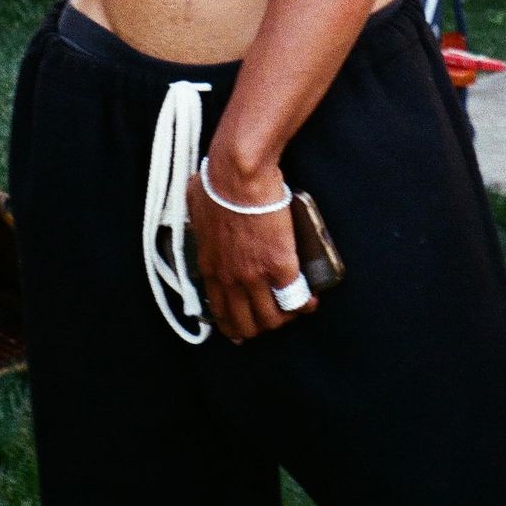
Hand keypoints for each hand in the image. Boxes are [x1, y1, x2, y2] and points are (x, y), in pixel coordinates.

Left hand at [185, 158, 317, 344]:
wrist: (239, 175)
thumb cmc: (216, 182)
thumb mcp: (196, 208)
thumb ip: (200, 217)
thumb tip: (199, 205)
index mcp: (210, 267)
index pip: (220, 310)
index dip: (233, 325)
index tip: (241, 330)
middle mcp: (231, 279)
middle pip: (245, 323)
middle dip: (258, 328)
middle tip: (270, 319)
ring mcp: (256, 276)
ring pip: (271, 318)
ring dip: (283, 318)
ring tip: (293, 310)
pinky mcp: (280, 266)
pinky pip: (294, 298)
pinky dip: (304, 304)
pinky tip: (310, 301)